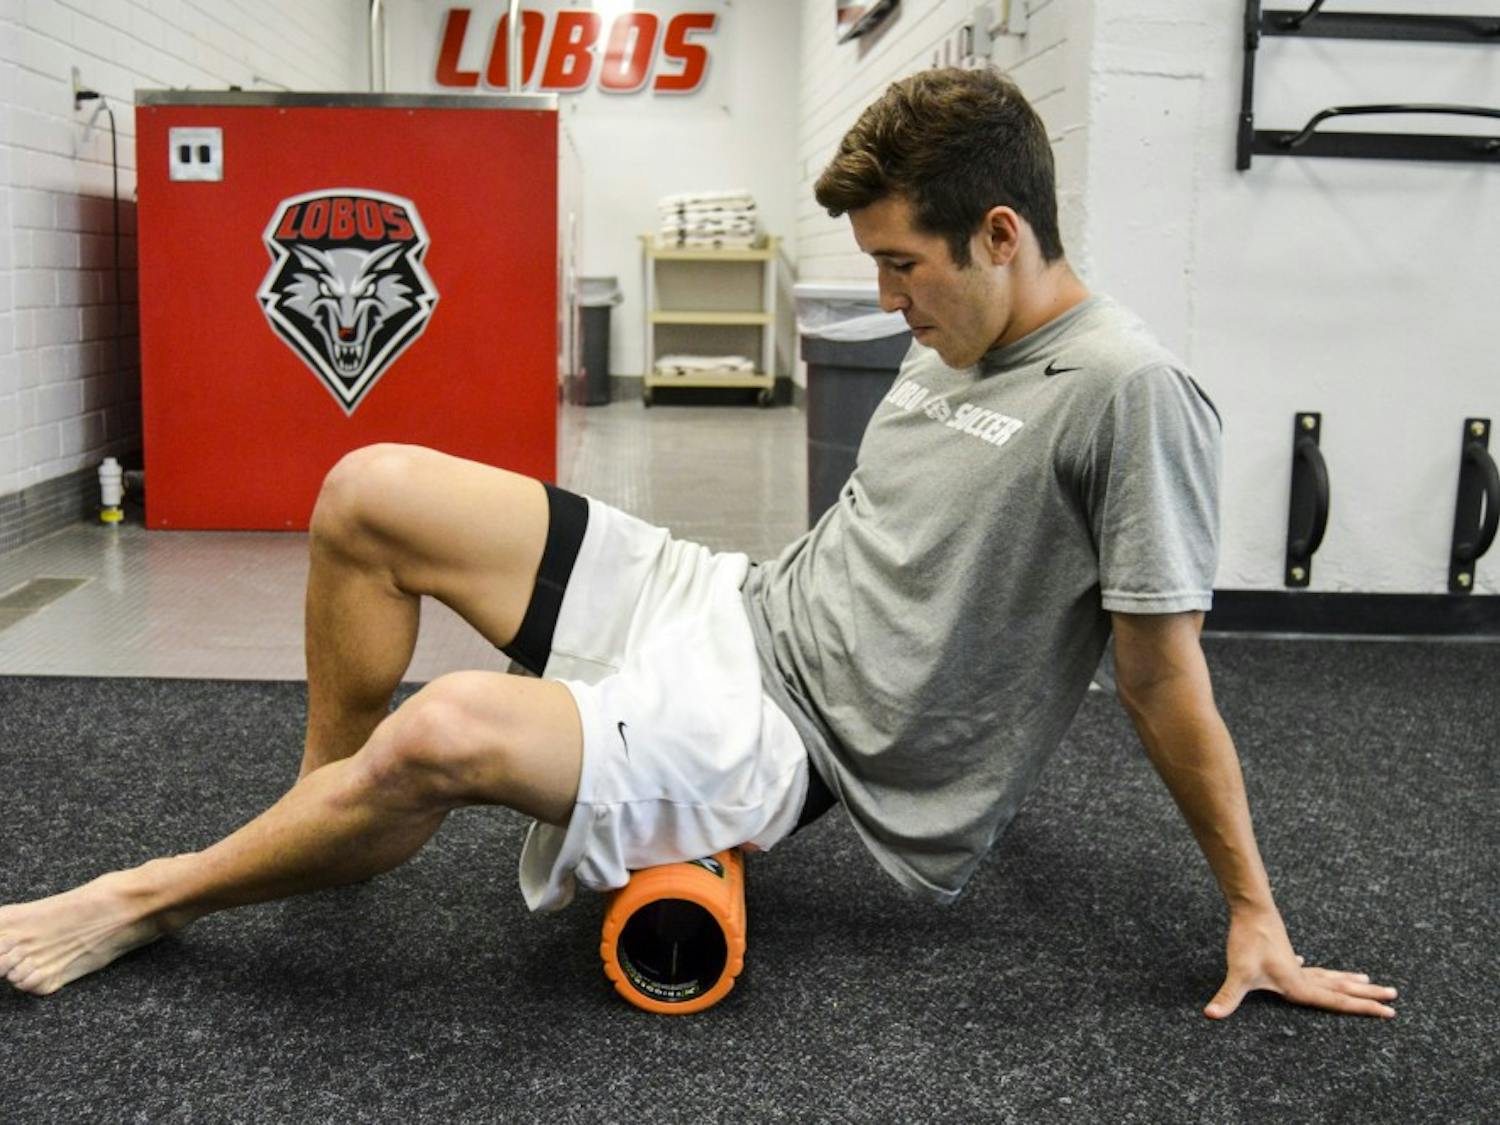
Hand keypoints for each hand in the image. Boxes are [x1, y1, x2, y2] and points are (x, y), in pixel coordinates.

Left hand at [1204, 909, 1397, 1019]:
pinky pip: (1303, 965)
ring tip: (1366, 980)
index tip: (1390, 1012)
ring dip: (1347, 980)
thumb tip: (1210, 1015)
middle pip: (1341, 988)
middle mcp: (1301, 976)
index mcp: (1299, 986)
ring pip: (1327, 975)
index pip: (1338, 1002)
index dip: (1364, 1009)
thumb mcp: (1238, 974)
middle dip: (1367, 996)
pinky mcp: (1282, 952)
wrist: (1250, 909)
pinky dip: (1311, 967)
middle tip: (1395, 997)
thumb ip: (1228, 997)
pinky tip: (1306, 963)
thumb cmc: (1246, 942)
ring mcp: (1293, 962)